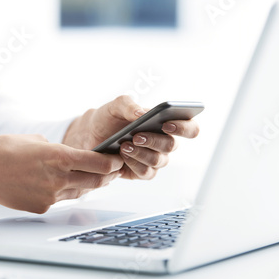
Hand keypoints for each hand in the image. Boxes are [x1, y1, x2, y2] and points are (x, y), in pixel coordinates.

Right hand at [0, 134, 122, 213]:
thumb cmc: (4, 149)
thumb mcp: (37, 140)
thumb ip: (59, 151)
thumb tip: (71, 157)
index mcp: (59, 156)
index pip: (98, 163)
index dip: (112, 164)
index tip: (118, 161)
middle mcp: (58, 178)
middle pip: (95, 181)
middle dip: (107, 177)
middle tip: (111, 172)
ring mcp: (50, 196)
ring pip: (79, 192)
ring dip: (88, 185)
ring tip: (92, 178)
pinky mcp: (41, 207)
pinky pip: (60, 200)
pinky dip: (65, 192)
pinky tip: (61, 185)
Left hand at [63, 96, 199, 179]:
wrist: (89, 135)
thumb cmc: (108, 118)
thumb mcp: (115, 106)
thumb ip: (128, 105)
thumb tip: (142, 113)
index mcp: (166, 122)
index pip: (189, 127)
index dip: (185, 127)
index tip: (168, 123)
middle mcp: (164, 142)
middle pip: (172, 145)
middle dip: (155, 141)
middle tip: (137, 136)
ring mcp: (154, 158)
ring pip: (159, 161)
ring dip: (142, 154)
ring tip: (124, 146)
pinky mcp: (142, 171)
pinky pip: (146, 173)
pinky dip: (135, 165)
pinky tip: (123, 156)